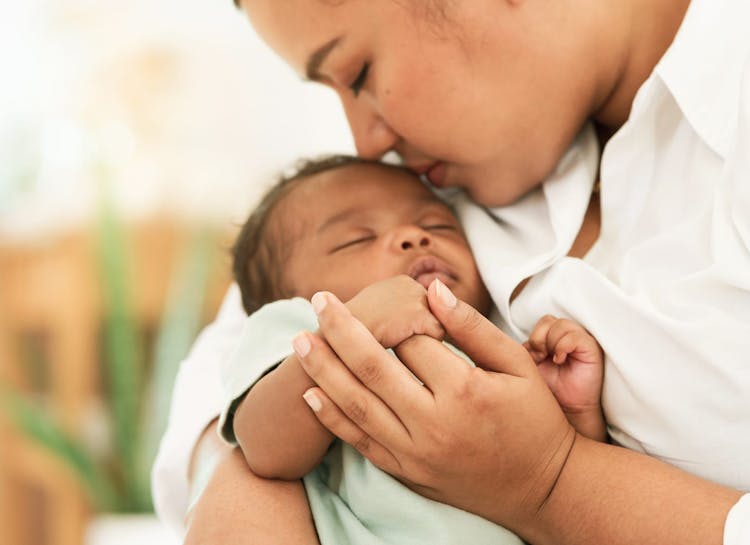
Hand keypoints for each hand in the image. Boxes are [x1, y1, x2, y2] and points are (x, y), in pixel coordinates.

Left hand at [293, 280, 575, 538]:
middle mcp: (434, 423)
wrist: (541, 488)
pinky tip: (311, 393)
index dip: (399, 316)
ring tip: (300, 340)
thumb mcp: (519, 366)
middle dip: (341, 330)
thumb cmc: (534, 421)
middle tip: (319, 300)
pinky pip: (360, 443)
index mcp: (465, 391)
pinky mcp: (407, 472)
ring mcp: (416, 452)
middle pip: (373, 367)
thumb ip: (473, 327)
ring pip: (357, 404)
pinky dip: (332, 418)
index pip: (413, 342)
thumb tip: (433, 290)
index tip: (388, 298)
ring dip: (324, 369)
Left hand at [523, 315, 603, 414]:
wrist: (565, 410)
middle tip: (541, 357)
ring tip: (554, 360)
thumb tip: (509, 339)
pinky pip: (575, 336)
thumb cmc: (549, 391)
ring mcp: (580, 341)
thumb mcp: (528, 365)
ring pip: (561, 325)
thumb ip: (524, 348)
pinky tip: (560, 360)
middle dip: (540, 339)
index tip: (534, 357)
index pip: (542, 322)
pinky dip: (563, 347)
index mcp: (552, 339)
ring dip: (552, 343)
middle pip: (548, 320)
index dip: (534, 337)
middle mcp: (567, 337)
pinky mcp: (591, 348)